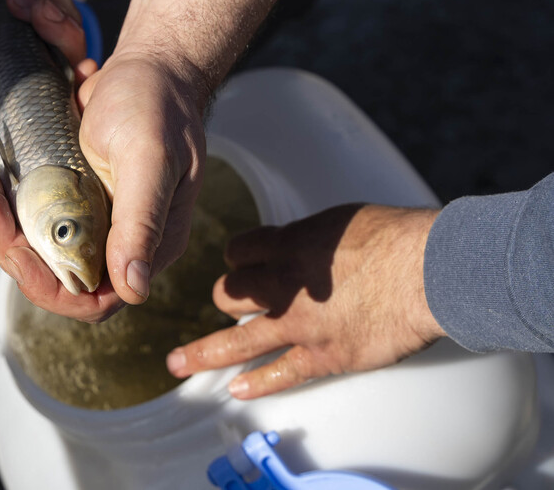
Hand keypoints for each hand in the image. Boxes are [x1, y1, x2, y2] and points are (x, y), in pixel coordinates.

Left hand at [0, 0, 287, 320]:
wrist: (150, 67)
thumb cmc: (157, 105)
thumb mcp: (149, 158)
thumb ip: (141, 222)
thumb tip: (134, 290)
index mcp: (146, 243)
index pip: (93, 298)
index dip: (49, 286)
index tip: (16, 248)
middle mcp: (118, 241)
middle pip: (51, 274)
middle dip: (9, 242)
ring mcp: (91, 220)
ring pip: (33, 245)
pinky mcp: (69, 197)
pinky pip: (27, 215)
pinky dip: (1, 196)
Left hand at [165, 204, 445, 397]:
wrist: (428, 270)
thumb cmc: (397, 237)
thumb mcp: (343, 219)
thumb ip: (316, 236)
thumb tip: (310, 243)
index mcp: (288, 244)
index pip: (239, 251)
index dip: (239, 258)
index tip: (243, 263)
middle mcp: (283, 284)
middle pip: (230, 292)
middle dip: (229, 297)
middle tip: (233, 303)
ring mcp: (299, 324)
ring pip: (236, 340)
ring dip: (203, 352)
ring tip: (179, 361)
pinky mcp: (323, 356)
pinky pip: (279, 374)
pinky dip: (255, 384)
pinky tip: (235, 390)